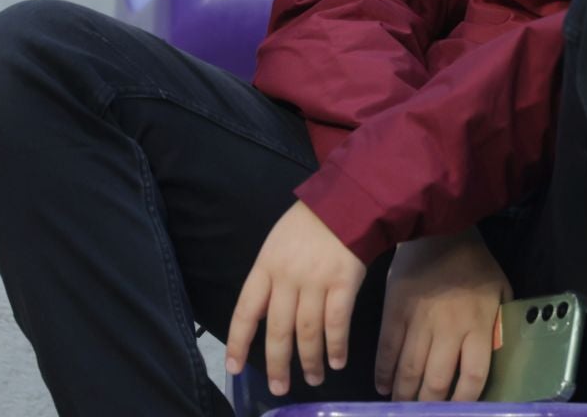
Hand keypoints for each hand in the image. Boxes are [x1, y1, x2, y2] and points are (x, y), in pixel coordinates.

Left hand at [226, 201, 367, 395]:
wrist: (351, 199)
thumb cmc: (312, 221)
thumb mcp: (278, 243)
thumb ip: (271, 276)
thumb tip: (268, 315)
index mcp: (266, 266)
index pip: (245, 311)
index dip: (239, 342)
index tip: (235, 367)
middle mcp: (287, 277)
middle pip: (278, 329)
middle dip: (277, 364)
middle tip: (279, 388)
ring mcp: (317, 281)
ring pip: (307, 331)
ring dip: (309, 361)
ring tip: (313, 379)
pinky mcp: (345, 282)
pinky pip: (337, 322)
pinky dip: (336, 345)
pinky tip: (336, 361)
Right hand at [374, 227, 511, 400]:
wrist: (439, 231)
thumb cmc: (475, 264)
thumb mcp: (501, 290)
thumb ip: (499, 323)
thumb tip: (495, 356)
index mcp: (478, 324)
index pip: (473, 376)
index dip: (464, 401)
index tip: (456, 411)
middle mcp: (448, 328)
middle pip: (436, 381)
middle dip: (429, 405)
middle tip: (424, 413)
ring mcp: (419, 321)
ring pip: (409, 371)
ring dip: (404, 395)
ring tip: (403, 406)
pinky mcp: (394, 312)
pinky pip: (387, 350)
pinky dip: (383, 372)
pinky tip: (382, 386)